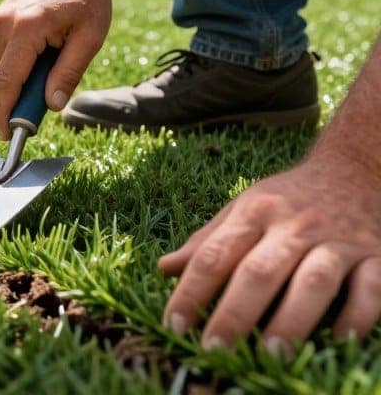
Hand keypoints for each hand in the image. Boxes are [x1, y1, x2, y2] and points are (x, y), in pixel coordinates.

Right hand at [0, 0, 110, 139]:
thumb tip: (51, 105)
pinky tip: (41, 53)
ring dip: (16, 81)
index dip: (4, 113)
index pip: (6, 82)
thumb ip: (69, 73)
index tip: (8, 135)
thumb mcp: (90, 38)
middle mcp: (3, 23)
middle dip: (14, 100)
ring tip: (50, 67)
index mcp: (27, 27)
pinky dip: (15, 65)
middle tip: (43, 104)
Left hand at [159, 152, 380, 352]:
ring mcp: (338, 240)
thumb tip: (164, 269)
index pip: (213, 255)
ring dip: (292, 318)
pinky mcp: (377, 255)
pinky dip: (357, 313)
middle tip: (215, 349)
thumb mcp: (244, 208)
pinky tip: (339, 338)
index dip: (190, 291)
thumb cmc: (289, 198)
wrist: (357, 169)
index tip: (173, 326)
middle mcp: (293, 226)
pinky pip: (370, 286)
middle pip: (259, 271)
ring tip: (272, 354)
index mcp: (254, 213)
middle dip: (235, 312)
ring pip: (313, 280)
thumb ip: (207, 241)